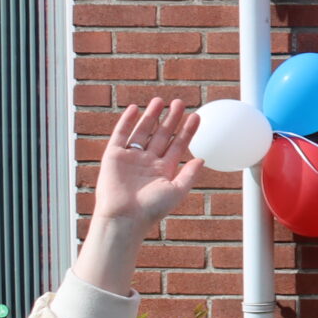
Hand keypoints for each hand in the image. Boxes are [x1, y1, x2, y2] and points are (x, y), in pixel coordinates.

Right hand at [93, 99, 202, 227]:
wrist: (125, 217)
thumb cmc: (152, 208)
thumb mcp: (176, 190)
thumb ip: (190, 174)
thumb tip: (203, 159)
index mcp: (164, 169)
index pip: (178, 145)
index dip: (187, 131)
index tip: (196, 116)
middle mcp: (148, 161)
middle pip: (162, 135)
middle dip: (171, 119)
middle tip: (179, 103)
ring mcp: (131, 157)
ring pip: (143, 131)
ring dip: (151, 116)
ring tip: (160, 101)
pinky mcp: (114, 156)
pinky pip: (121, 135)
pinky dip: (127, 121)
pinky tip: (134, 108)